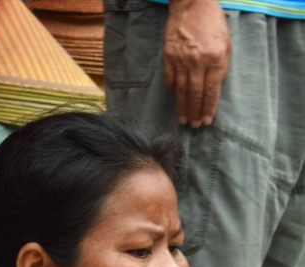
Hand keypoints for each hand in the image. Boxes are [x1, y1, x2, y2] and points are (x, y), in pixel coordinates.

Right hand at [163, 0, 230, 127]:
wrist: (192, 5)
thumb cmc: (213, 23)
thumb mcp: (225, 44)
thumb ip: (220, 65)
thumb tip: (213, 86)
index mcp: (215, 59)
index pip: (211, 90)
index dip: (208, 108)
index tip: (206, 120)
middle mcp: (197, 62)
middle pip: (194, 93)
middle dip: (194, 112)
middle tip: (193, 126)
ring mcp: (180, 60)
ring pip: (181, 89)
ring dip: (182, 106)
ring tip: (183, 119)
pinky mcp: (168, 55)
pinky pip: (170, 77)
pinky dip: (171, 88)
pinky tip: (174, 97)